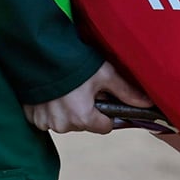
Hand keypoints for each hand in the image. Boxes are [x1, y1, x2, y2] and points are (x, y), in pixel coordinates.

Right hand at [23, 61, 149, 135]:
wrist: (39, 53)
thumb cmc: (75, 63)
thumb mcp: (105, 74)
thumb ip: (126, 91)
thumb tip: (148, 103)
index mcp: (83, 118)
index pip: (105, 127)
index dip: (107, 113)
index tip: (103, 99)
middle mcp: (63, 125)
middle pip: (84, 124)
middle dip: (87, 110)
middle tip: (84, 89)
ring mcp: (45, 122)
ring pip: (66, 122)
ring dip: (68, 110)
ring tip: (67, 89)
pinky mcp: (31, 117)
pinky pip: (47, 119)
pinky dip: (51, 109)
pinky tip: (53, 93)